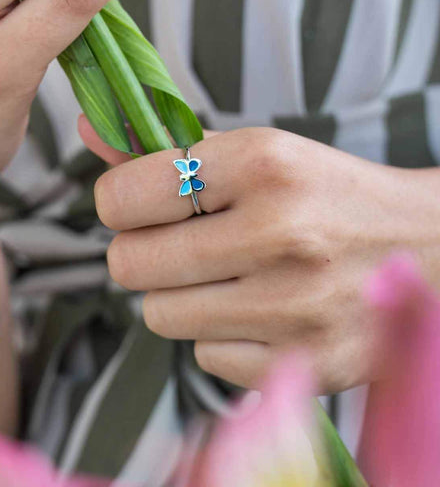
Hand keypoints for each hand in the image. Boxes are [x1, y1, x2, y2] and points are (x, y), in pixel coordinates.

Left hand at [81, 117, 439, 392]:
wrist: (428, 246)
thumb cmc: (324, 192)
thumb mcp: (254, 152)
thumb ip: (163, 147)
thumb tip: (87, 128)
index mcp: (262, 164)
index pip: (123, 196)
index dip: (118, 202)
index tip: (137, 204)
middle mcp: (279, 234)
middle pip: (128, 264)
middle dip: (140, 252)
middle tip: (175, 242)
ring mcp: (295, 307)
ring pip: (159, 315)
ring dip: (178, 295)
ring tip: (223, 275)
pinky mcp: (309, 364)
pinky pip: (206, 358)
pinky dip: (219, 337)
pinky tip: (257, 312)